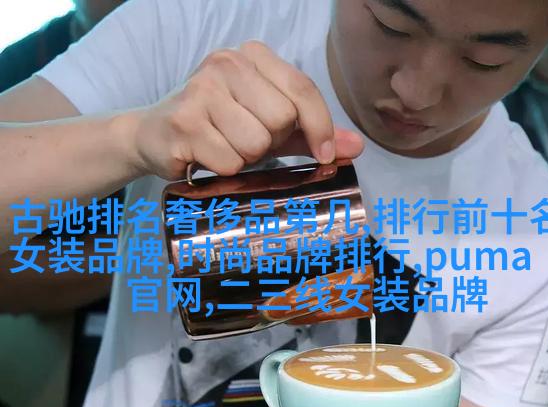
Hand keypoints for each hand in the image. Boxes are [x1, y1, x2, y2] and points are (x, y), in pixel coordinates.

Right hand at [128, 40, 363, 179]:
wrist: (152, 136)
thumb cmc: (219, 128)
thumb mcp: (267, 123)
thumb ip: (310, 133)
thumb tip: (356, 147)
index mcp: (252, 56)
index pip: (304, 90)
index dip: (320, 128)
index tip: (325, 155)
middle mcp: (226, 63)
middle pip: (282, 119)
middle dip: (272, 142)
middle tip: (247, 140)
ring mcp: (201, 90)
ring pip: (257, 143)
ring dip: (246, 158)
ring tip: (226, 147)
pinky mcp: (183, 121)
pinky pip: (230, 161)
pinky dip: (225, 170)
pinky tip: (207, 156)